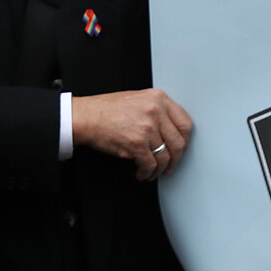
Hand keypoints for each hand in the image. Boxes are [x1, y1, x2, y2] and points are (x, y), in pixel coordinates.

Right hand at [72, 88, 192, 180]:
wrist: (84, 117)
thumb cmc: (105, 109)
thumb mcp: (136, 99)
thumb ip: (156, 109)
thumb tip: (171, 129)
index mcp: (158, 98)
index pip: (186, 124)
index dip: (185, 141)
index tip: (180, 149)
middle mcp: (155, 111)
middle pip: (179, 143)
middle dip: (175, 160)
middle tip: (169, 165)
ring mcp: (147, 127)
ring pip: (164, 157)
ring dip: (159, 169)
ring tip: (152, 171)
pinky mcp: (136, 143)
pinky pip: (150, 164)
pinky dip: (146, 173)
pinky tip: (141, 172)